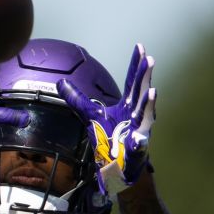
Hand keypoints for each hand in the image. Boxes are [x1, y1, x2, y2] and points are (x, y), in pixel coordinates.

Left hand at [57, 43, 156, 194]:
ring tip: (153, 91)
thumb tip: (60, 82)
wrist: (118, 167)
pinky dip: (139, 143)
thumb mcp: (90, 116)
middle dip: (145, 77)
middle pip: (141, 93)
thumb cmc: (110, 139)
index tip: (140, 46)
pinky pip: (139, 147)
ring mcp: (139, 132)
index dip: (136, 64)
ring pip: (145, 117)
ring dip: (149, 105)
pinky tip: (139, 139)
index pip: (132, 81)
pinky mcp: (137, 152)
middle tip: (150, 60)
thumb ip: (77, 100)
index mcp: (127, 106)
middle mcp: (137, 116)